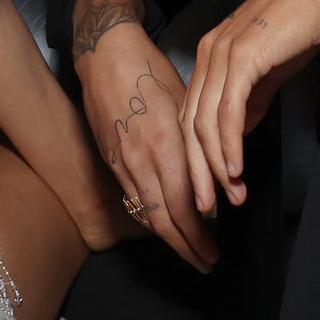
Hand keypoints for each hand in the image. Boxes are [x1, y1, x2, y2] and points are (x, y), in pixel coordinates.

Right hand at [70, 0, 216, 272]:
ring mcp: (121, 162)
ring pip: (146, 214)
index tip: (214, 249)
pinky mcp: (110, 161)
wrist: (106, 56)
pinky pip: (133, 199)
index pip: (183, 205)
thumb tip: (213, 180)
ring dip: (170, 238)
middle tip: (206, 262)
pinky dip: (151, 217)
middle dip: (187, 247)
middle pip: (163, 220)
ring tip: (190, 251)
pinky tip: (164, 223)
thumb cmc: (150, 72)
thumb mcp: (183, 103)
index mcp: (164, 144)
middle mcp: (140, 159)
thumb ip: (196, 145)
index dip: (198, 234)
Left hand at [182, 0, 319, 213]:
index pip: (191, 114)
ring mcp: (222, 53)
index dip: (196, 156)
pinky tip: (236, 169)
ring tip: (228, 195)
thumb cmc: (300, 24)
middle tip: (208, 207)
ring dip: (215, 165)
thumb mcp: (267, 68)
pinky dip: (229, 144)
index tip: (208, 189)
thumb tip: (236, 135)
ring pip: (205, 121)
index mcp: (211, 55)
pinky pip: (228, 110)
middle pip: (189, 123)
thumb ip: (249, 99)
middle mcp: (208, 53)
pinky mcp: (243, 57)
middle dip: (198, 170)